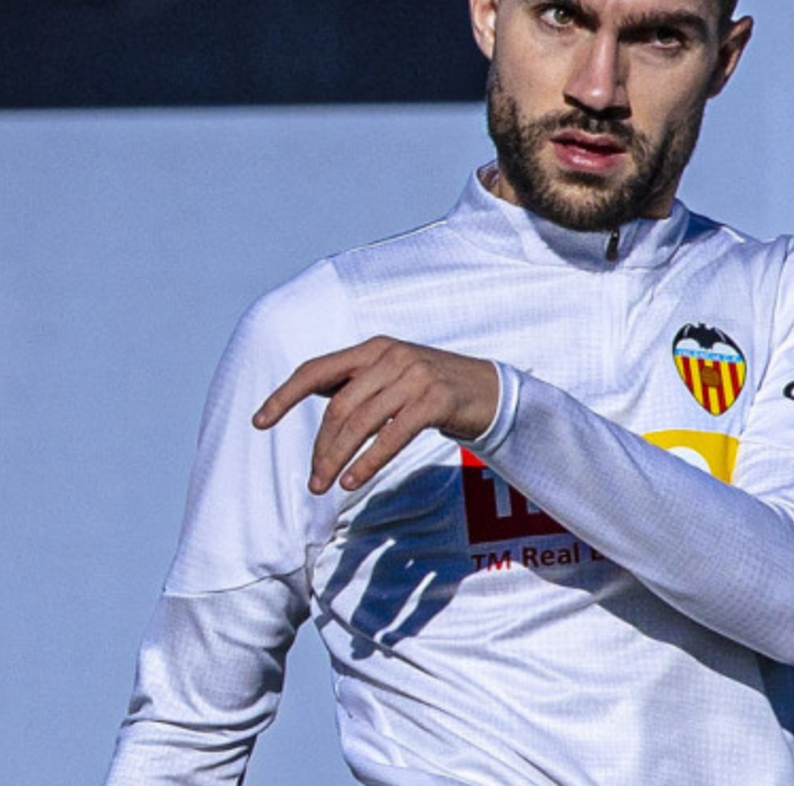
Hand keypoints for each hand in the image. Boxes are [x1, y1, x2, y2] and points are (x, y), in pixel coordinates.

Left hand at [253, 336, 500, 493]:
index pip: (316, 370)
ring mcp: (416, 375)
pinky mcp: (436, 399)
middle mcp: (391, 356)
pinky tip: (354, 479)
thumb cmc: (435, 390)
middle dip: (321, 448)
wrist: (493, 392)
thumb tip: (312, 396)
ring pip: (361, 422)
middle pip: (338, 407)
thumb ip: (359, 384)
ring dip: (338, 459)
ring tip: (327, 486)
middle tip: (313, 482)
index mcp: (373, 348)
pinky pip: (392, 435)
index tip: (259, 422)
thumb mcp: (395, 377)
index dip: (284, 396)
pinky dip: (369, 461)